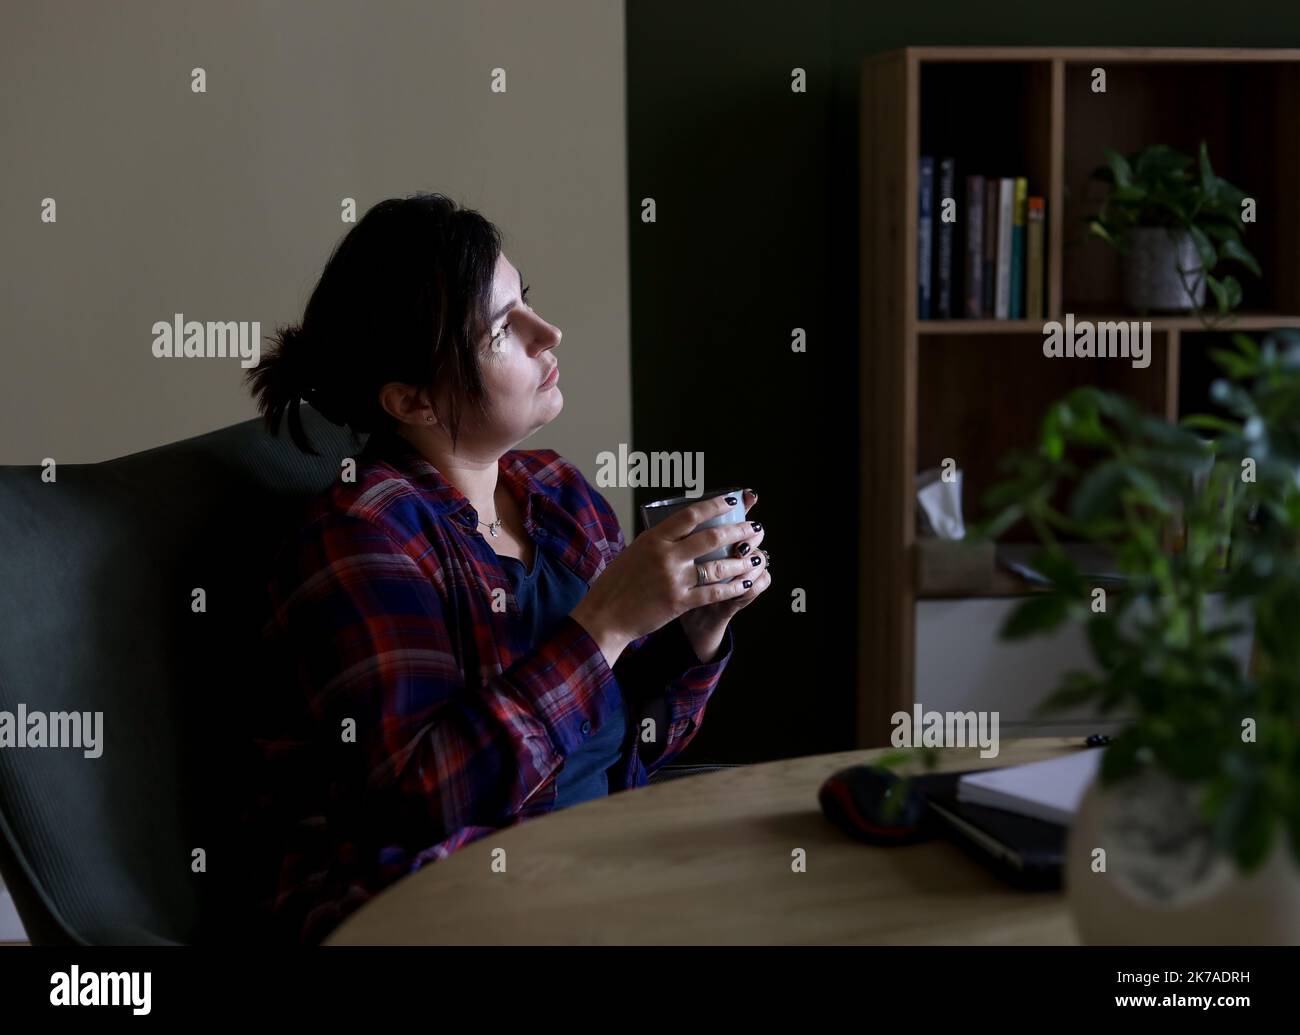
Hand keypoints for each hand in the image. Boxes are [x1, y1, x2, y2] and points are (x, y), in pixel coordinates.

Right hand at [569, 490, 764, 665]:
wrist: (605, 615)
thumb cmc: (617, 583)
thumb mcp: (635, 552)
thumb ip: (660, 542)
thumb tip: (685, 531)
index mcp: (653, 538)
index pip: (690, 514)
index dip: (715, 506)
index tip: (732, 501)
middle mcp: (666, 555)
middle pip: (711, 537)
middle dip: (738, 531)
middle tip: (754, 528)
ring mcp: (674, 579)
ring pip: (717, 566)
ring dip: (740, 561)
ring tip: (755, 557)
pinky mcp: (679, 602)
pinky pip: (713, 592)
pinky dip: (732, 587)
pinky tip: (744, 583)